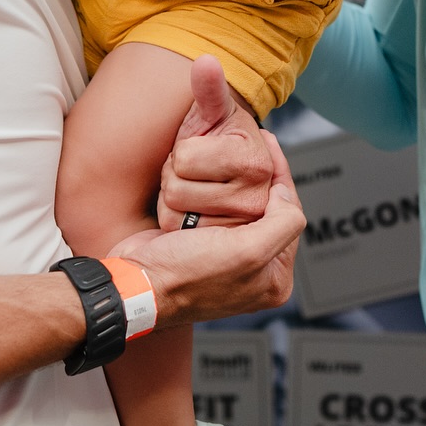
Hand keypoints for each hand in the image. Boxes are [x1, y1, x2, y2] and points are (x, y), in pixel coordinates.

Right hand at [112, 120, 303, 324]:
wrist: (136, 283)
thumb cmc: (187, 274)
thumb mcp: (247, 252)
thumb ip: (282, 224)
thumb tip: (286, 195)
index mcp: (274, 278)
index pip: (289, 214)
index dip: (281, 175)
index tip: (269, 143)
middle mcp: (256, 271)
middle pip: (268, 210)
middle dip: (261, 177)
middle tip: (256, 142)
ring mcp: (228, 260)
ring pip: (244, 207)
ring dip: (240, 182)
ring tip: (238, 153)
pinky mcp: (204, 248)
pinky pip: (219, 211)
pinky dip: (217, 192)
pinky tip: (214, 174)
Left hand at [155, 56, 274, 230]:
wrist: (212, 185)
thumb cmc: (208, 145)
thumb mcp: (210, 116)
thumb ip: (209, 90)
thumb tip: (205, 61)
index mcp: (257, 163)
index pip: (187, 157)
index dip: (185, 150)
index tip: (199, 150)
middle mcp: (258, 200)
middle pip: (178, 186)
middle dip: (177, 174)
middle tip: (194, 174)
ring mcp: (241, 231)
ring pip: (175, 210)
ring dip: (174, 199)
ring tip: (191, 193)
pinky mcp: (222, 252)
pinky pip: (175, 229)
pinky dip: (173, 220)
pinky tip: (187, 216)